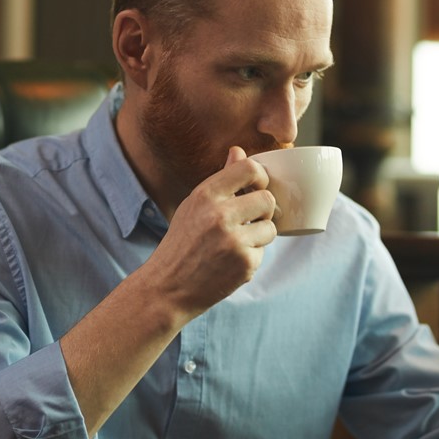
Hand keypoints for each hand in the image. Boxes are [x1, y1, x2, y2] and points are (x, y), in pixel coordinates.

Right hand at [145, 147, 276, 317]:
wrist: (167, 287)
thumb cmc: (181, 244)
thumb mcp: (193, 205)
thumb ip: (220, 180)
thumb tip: (238, 151)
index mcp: (206, 195)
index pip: (249, 169)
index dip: (260, 177)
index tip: (257, 188)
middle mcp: (220, 215)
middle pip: (267, 199)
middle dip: (263, 211)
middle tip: (249, 221)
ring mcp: (234, 240)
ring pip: (271, 228)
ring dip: (259, 236)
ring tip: (236, 244)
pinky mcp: (245, 264)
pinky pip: (263, 253)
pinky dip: (251, 258)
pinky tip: (230, 262)